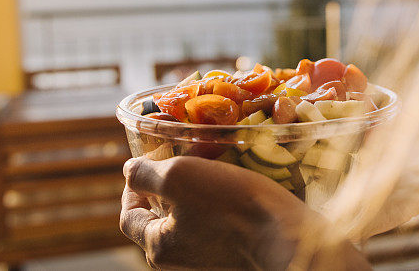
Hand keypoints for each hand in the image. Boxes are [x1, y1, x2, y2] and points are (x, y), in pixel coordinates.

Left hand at [119, 155, 369, 269]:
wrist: (289, 238)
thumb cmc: (232, 207)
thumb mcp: (179, 177)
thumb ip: (145, 174)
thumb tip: (130, 171)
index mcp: (159, 246)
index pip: (129, 215)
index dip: (133, 185)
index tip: (148, 161)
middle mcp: (179, 261)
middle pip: (160, 218)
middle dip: (169, 184)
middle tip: (185, 157)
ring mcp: (209, 260)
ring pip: (191, 219)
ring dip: (197, 191)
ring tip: (214, 166)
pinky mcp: (236, 255)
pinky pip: (218, 225)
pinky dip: (220, 203)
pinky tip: (237, 185)